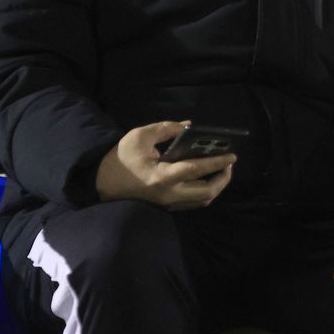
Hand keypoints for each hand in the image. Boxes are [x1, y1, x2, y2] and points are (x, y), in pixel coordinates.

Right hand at [94, 121, 234, 210]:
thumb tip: (190, 127)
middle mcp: (168, 194)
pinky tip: (205, 178)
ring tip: (221, 170)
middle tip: (229, 164)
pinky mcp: (165, 206)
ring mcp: (167, 203)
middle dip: (223, 179)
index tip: (233, 155)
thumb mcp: (140, 136)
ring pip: (201, 201)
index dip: (217, 162)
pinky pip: (192, 202)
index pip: (197, 169)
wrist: (100, 182)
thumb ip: (167, 129)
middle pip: (206, 193)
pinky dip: (203, 191)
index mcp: (162, 176)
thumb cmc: (120, 158)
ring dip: (215, 186)